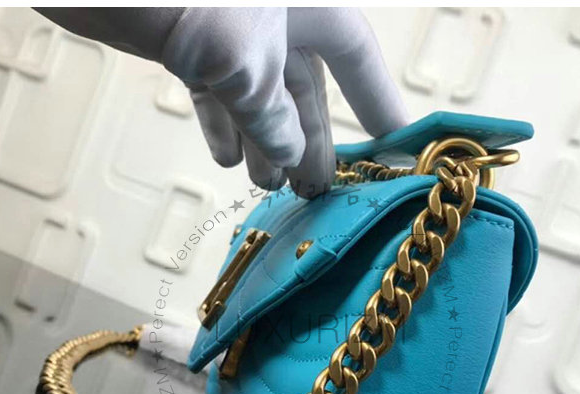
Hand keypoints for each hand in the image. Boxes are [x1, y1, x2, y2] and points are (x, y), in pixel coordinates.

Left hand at [163, 8, 407, 196]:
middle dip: (308, 140)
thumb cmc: (187, 0)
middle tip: (316, 188)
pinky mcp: (192, 42)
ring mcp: (232, 29)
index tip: (393, 143)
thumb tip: (286, 158)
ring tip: (270, 185)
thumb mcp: (247, 68)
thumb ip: (272, 119)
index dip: (377, 101)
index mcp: (306, 5)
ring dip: (266, 143)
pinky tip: (228, 158)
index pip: (356, 55)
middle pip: (306, 87)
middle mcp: (274, 16)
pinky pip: (219, 91)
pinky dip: (225, 126)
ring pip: (262, 96)